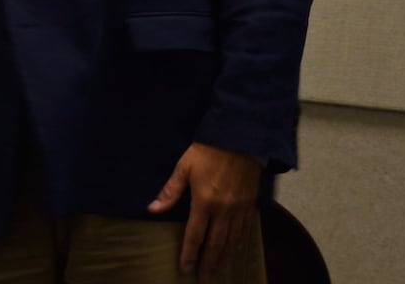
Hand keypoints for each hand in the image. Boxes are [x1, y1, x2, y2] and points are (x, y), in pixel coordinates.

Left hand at [147, 142, 260, 280]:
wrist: (241, 135)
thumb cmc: (210, 149)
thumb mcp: (185, 166)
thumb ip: (170, 190)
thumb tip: (152, 209)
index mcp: (204, 201)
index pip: (195, 235)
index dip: (190, 254)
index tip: (186, 269)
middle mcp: (224, 209)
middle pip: (215, 243)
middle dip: (208, 262)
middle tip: (205, 278)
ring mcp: (240, 206)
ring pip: (232, 238)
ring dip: (224, 255)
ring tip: (219, 268)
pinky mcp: (251, 200)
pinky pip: (246, 226)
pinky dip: (240, 240)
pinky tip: (236, 246)